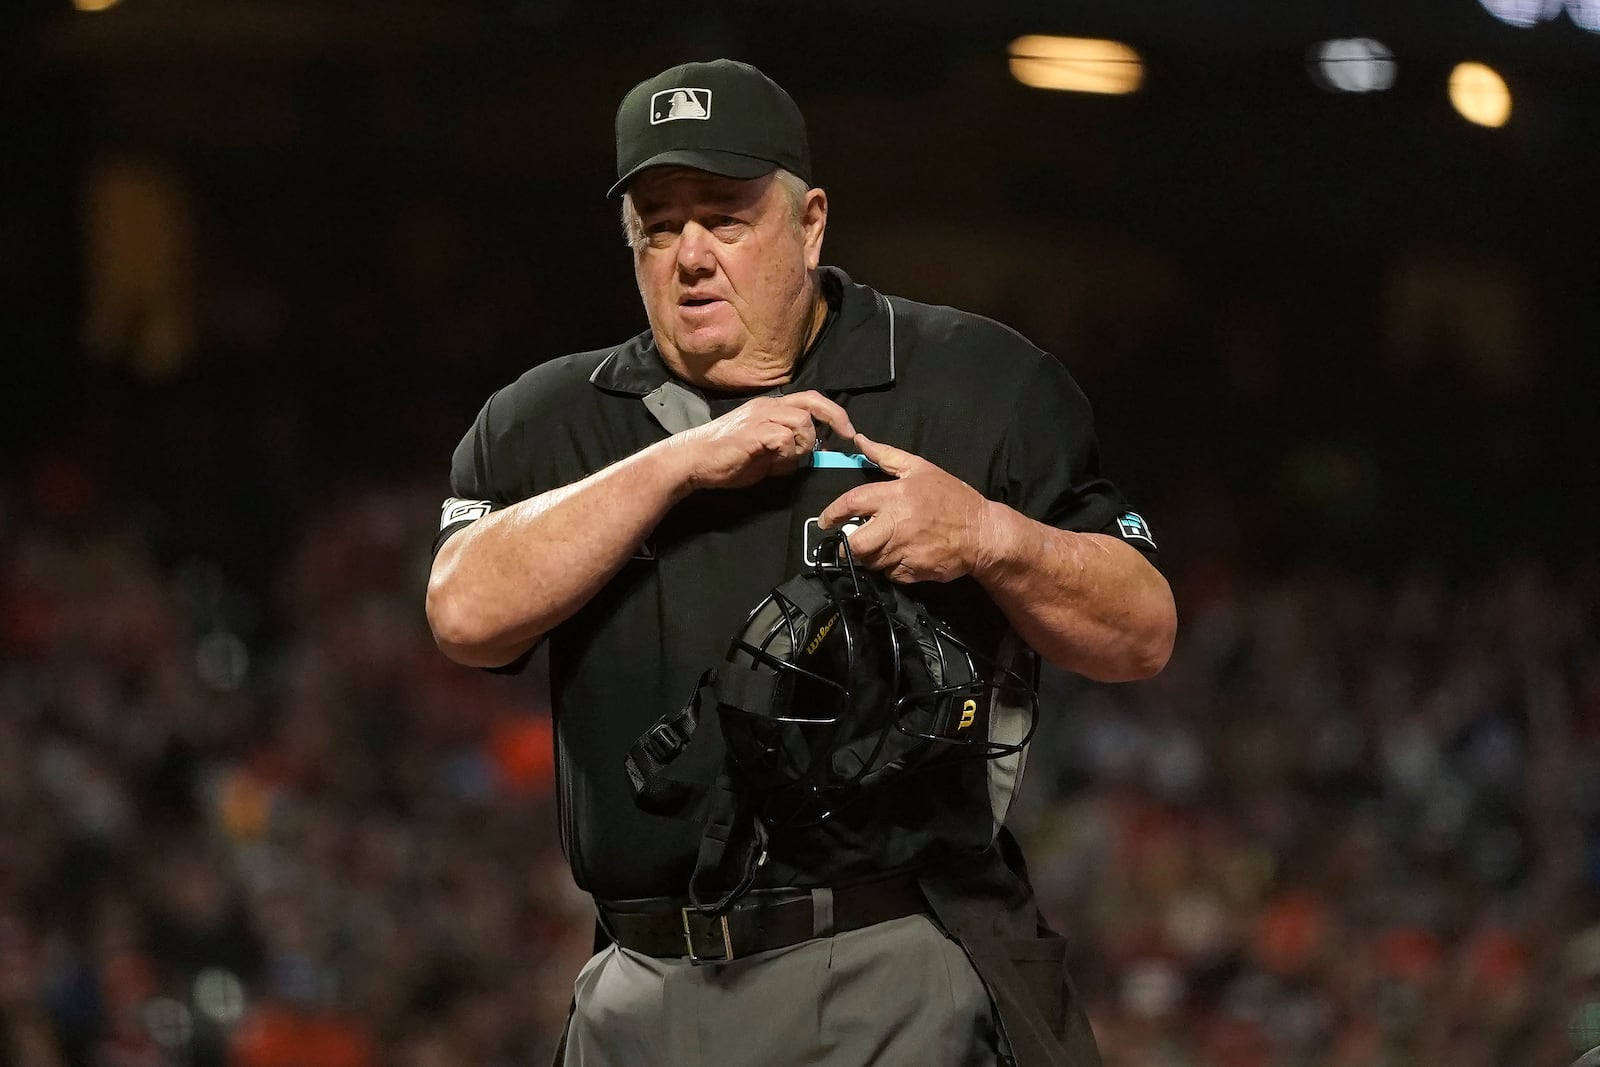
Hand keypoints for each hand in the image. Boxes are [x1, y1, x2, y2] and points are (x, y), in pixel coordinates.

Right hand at [676, 391, 856, 489]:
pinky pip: (785, 438)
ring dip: (804, 445)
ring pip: (802, 422)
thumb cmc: (725, 457)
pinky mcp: (753, 433)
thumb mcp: (764, 453)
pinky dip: (787, 453)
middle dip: (836, 418)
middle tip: (846, 436)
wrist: (692, 460)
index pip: (810, 400)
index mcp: (770, 407)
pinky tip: (773, 463)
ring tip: (786, 460)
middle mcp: (768, 406)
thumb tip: (809, 455)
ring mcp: (760, 417)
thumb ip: (787, 449)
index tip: (846, 432)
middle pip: (813, 402)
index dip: (833, 413)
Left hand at [818, 434, 993, 583]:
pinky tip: (900, 556)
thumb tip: (860, 441)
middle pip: (855, 544)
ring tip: (881, 546)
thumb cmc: (952, 497)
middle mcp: (896, 525)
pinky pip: (889, 574)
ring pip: (870, 562)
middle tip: (849, 542)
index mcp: (894, 496)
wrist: (982, 532)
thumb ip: (887, 455)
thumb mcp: (921, 469)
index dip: (832, 513)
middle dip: (847, 546)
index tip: (824, 521)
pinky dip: (889, 568)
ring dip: (870, 557)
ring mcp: (904, 551)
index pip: (851, 504)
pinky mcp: (913, 571)